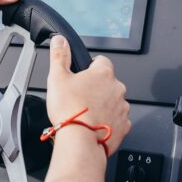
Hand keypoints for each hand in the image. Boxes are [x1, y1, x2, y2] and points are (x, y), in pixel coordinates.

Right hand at [46, 35, 130, 155]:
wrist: (80, 141)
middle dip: (96, 89)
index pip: (101, 61)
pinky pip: (117, 120)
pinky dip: (108, 122)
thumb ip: (59, 56)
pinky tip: (94, 125)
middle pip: (107, 83)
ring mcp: (122, 108)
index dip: (90, 67)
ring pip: (113, 101)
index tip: (82, 75)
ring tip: (85, 114)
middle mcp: (117, 88)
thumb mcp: (57, 77)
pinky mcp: (124, 126)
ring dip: (103, 105)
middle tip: (79, 98)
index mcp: (103, 73)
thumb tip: (60, 40)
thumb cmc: (70, 110)